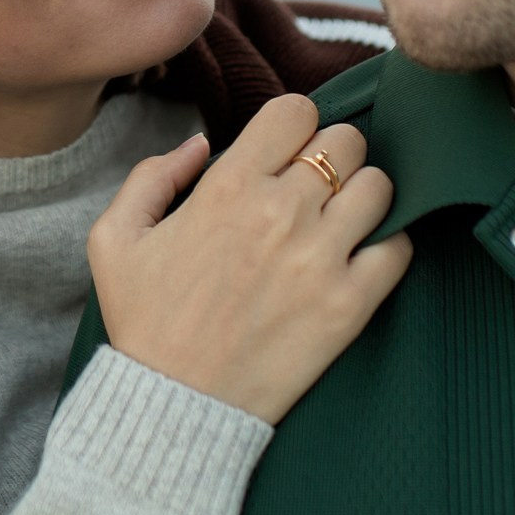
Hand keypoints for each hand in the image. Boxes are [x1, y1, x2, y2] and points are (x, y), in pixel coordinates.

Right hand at [87, 93, 407, 423]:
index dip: (292, 125)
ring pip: (380, 185)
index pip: (295, 110)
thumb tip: (200, 144)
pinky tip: (359, 258)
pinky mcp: (349, 305)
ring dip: (362, 197)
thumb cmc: (144, 322)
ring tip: (340, 221)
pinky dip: (387, 246)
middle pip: (345, 141)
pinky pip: (399, 248)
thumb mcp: (114, 239)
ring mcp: (321, 259)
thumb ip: (151, 176)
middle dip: (330, 156)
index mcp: (227, 188)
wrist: (173, 405)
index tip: (284, 153)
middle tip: (313, 189)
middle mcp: (281, 213)